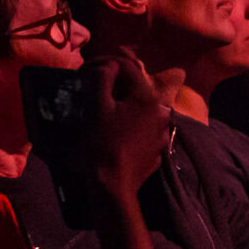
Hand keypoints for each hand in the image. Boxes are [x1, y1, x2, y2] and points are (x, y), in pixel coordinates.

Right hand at [82, 54, 171, 198]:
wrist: (114, 185)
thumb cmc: (102, 143)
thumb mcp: (97, 108)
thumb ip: (102, 80)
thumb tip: (108, 64)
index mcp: (148, 97)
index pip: (129, 68)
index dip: (105, 64)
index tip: (85, 70)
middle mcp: (163, 111)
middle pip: (136, 89)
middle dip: (115, 87)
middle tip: (92, 91)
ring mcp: (164, 132)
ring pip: (141, 110)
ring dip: (124, 107)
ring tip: (103, 114)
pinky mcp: (159, 149)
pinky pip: (143, 130)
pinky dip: (130, 127)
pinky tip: (115, 134)